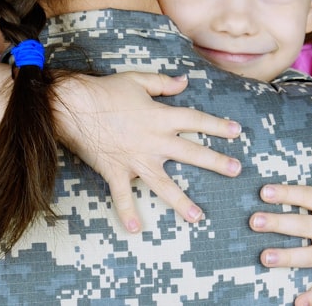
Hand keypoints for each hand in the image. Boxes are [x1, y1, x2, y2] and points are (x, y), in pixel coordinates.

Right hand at [53, 72, 241, 232]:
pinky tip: (134, 230)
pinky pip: (122, 196)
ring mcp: (136, 159)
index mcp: (161, 117)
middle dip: (216, 162)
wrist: (74, 106)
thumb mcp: (137, 80)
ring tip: (199, 217)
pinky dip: (126, 212)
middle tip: (236, 170)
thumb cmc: (105, 91)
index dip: (218, 126)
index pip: (196, 120)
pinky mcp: (116, 171)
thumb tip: (184, 81)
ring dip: (181, 202)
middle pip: (191, 152)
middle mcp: (154, 141)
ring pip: (164, 184)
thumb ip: (163, 83)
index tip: (237, 131)